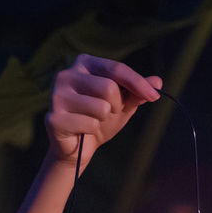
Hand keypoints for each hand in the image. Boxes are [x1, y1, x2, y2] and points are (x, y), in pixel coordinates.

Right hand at [45, 54, 162, 166]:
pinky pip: (89, 124)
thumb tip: (158, 81)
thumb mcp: (123, 104)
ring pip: (100, 107)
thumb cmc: (100, 120)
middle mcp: (66, 74)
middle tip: (108, 113)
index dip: (138, 83)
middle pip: (108, 87)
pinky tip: (81, 131)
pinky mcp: (53, 117)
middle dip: (116, 106)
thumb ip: (137, 92)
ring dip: (103, 119)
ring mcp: (56, 95)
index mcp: (84, 64)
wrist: (78, 148)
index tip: (154, 96)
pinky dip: (92, 131)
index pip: (116, 68)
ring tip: (92, 122)